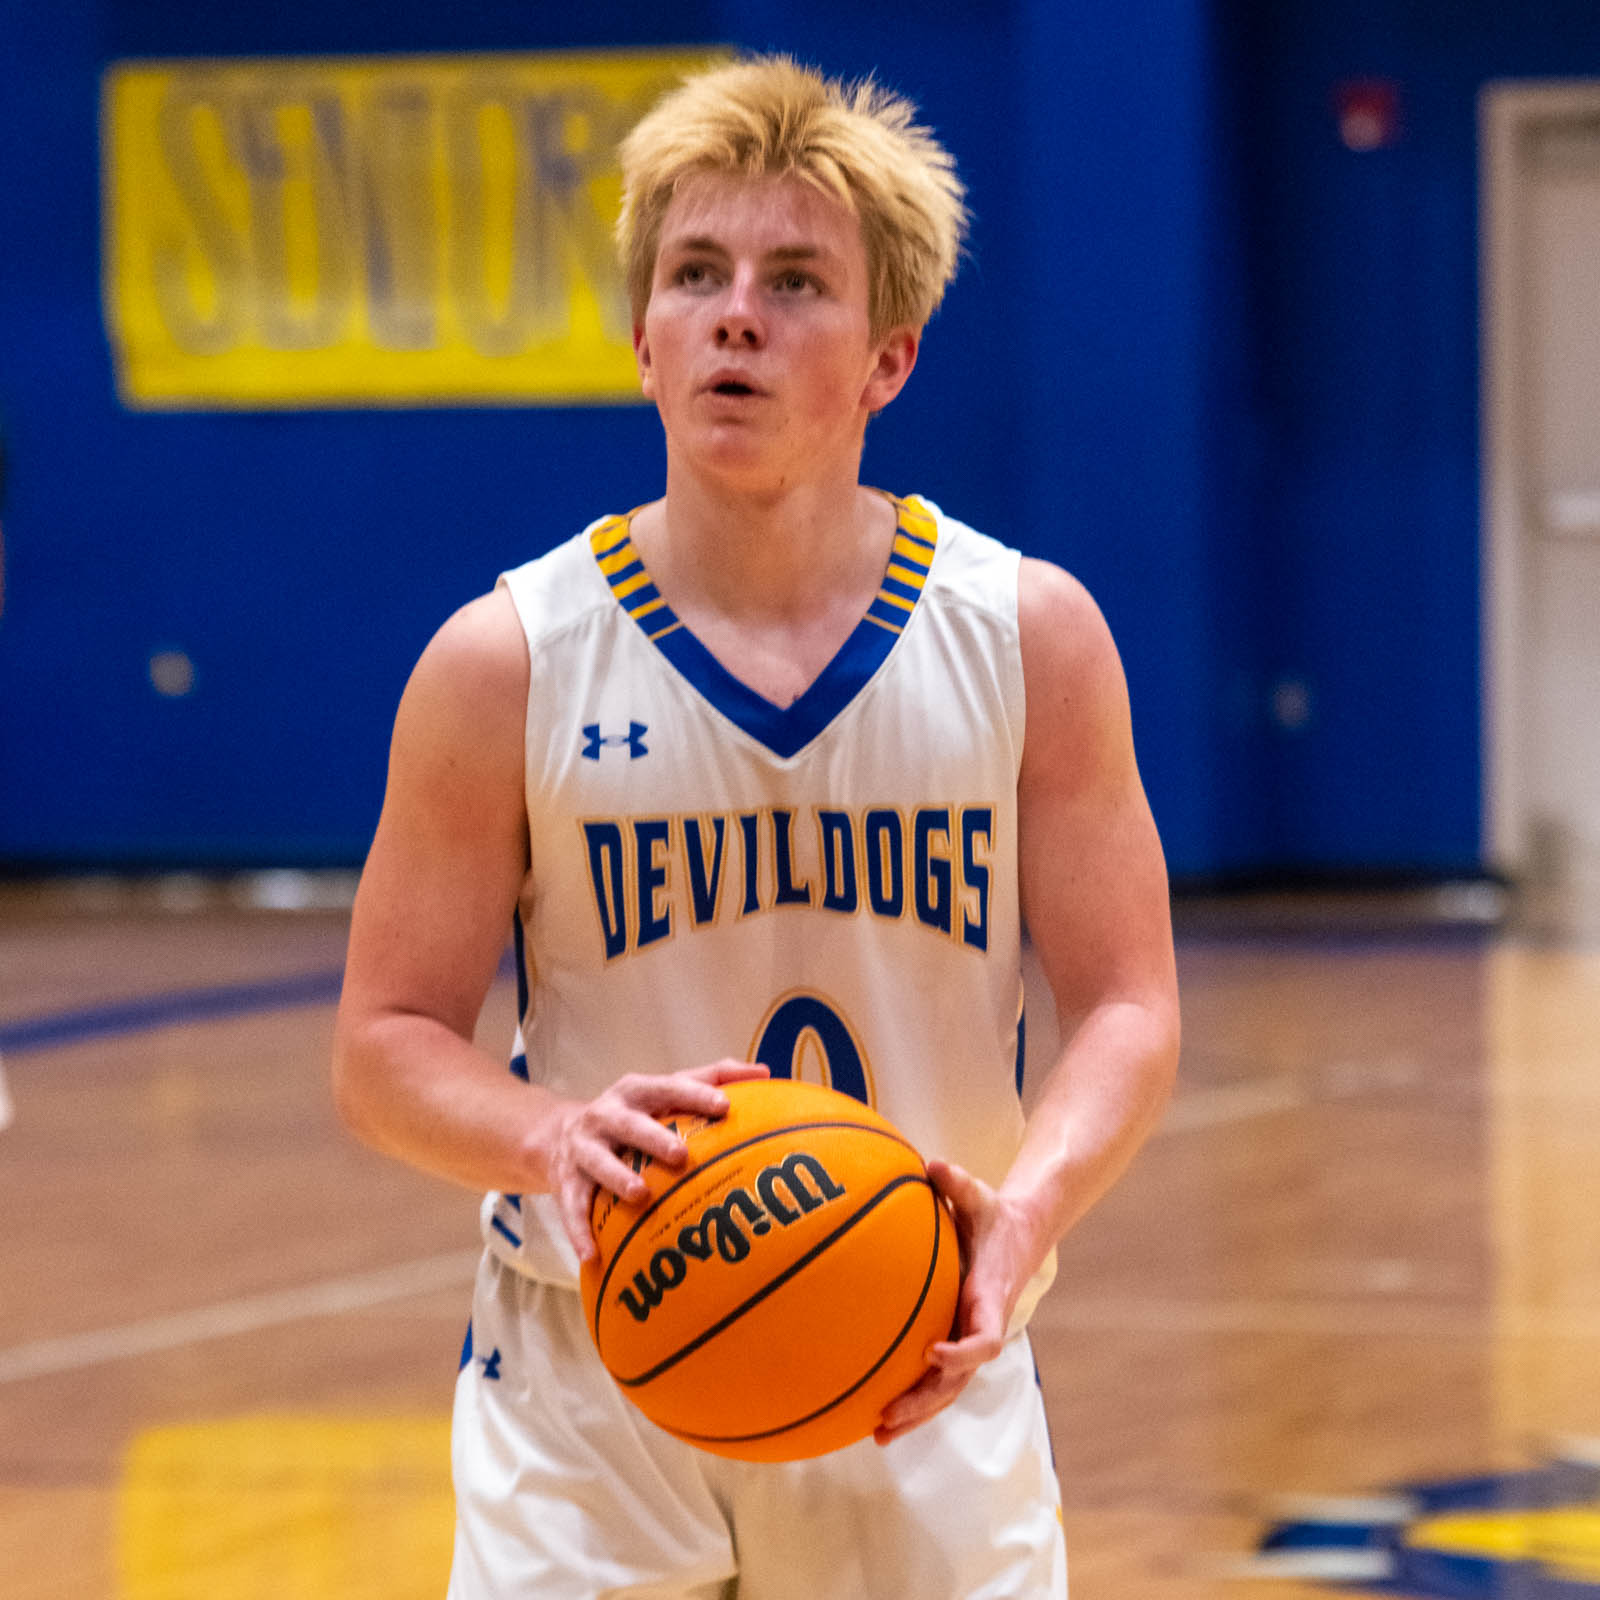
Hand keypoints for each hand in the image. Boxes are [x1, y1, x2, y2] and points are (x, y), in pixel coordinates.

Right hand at [544, 1060, 768, 1261]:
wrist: (558, 1134)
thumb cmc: (633, 1113)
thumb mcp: (663, 1090)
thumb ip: (711, 1079)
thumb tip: (765, 1073)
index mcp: (636, 1091)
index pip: (668, 1088)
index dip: (695, 1095)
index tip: (723, 1106)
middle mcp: (606, 1115)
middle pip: (630, 1124)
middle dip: (653, 1137)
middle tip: (681, 1155)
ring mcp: (584, 1148)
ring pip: (598, 1162)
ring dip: (618, 1177)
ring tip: (640, 1195)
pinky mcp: (565, 1181)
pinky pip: (571, 1207)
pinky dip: (579, 1231)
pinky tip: (593, 1255)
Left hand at [873, 1158, 1036, 1443]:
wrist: (1019, 1234)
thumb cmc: (993, 1213)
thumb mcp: (980, 1195)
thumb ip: (959, 1182)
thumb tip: (934, 1164)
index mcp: (990, 1297)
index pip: (985, 1338)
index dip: (961, 1352)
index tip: (931, 1352)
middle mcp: (981, 1326)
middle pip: (958, 1381)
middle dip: (924, 1402)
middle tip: (887, 1415)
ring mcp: (967, 1338)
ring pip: (946, 1390)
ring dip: (915, 1414)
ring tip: (877, 1435)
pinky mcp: (955, 1339)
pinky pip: (935, 1378)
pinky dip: (912, 1398)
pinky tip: (876, 1413)